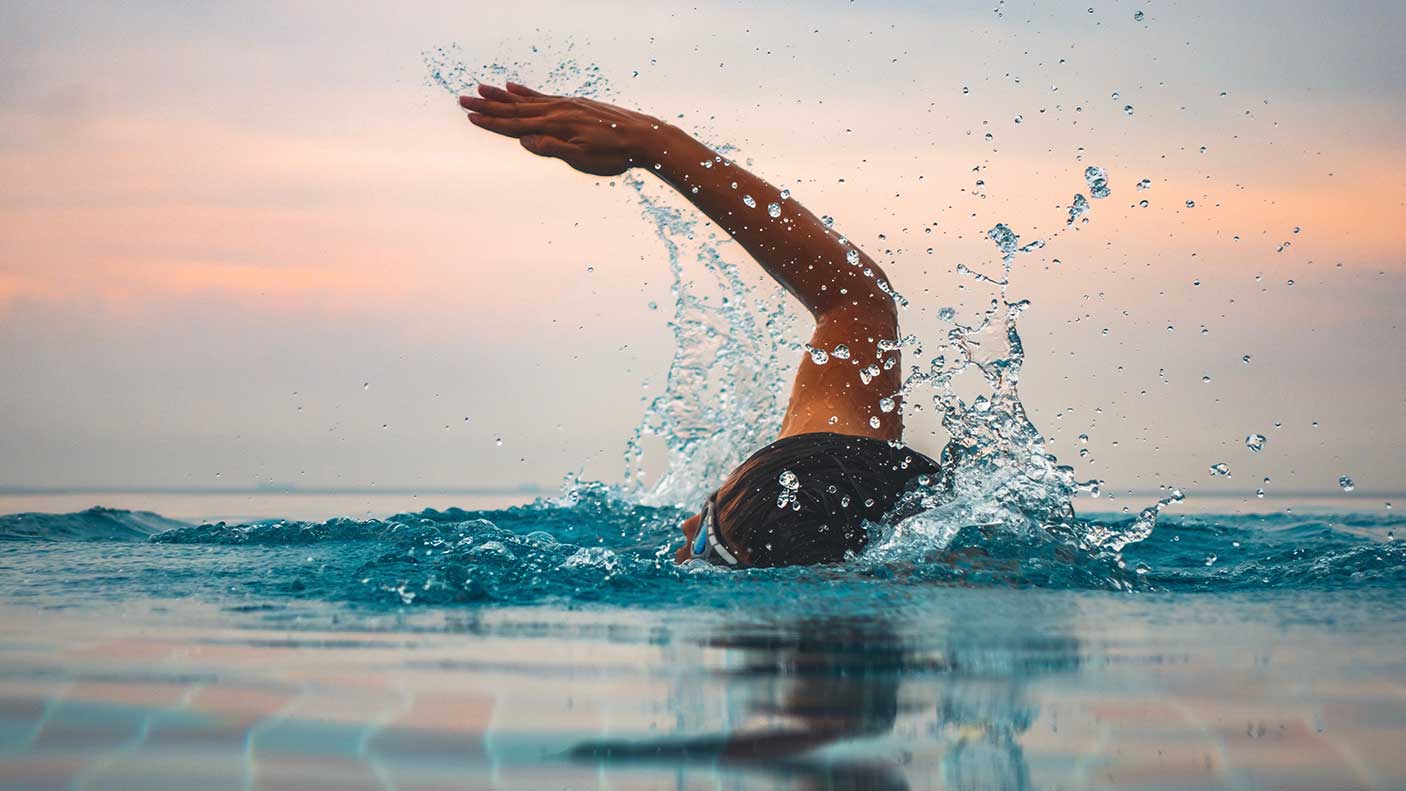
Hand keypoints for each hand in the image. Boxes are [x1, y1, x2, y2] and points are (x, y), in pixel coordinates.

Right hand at [459, 83, 667, 176]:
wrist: (643, 137)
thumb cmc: (614, 154)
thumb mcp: (582, 159)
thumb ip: (552, 148)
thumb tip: (525, 141)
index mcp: (555, 126)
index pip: (516, 125)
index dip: (492, 123)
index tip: (471, 118)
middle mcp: (557, 111)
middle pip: (514, 109)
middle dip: (488, 106)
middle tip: (463, 100)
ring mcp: (566, 105)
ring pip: (526, 101)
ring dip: (502, 96)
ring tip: (482, 89)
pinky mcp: (575, 104)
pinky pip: (542, 96)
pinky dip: (525, 92)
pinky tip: (514, 87)